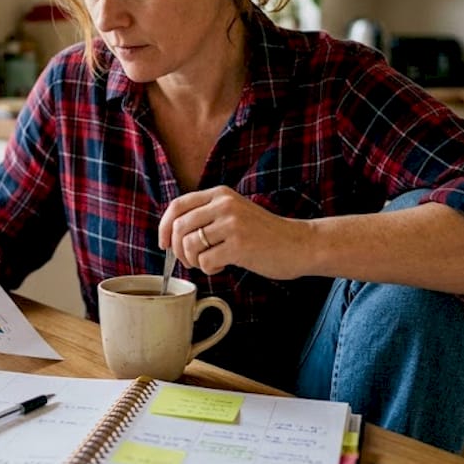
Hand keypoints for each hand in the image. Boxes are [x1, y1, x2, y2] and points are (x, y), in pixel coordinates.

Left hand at [158, 186, 310, 279]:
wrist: (299, 244)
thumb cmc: (264, 234)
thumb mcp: (234, 213)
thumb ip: (207, 216)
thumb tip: (170, 234)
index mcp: (220, 194)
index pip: (178, 206)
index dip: (163, 226)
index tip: (163, 244)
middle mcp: (224, 205)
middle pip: (179, 227)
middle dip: (177, 250)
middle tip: (190, 260)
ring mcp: (232, 224)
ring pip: (189, 245)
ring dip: (194, 261)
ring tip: (210, 262)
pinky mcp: (239, 245)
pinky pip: (205, 261)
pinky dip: (209, 269)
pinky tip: (223, 266)